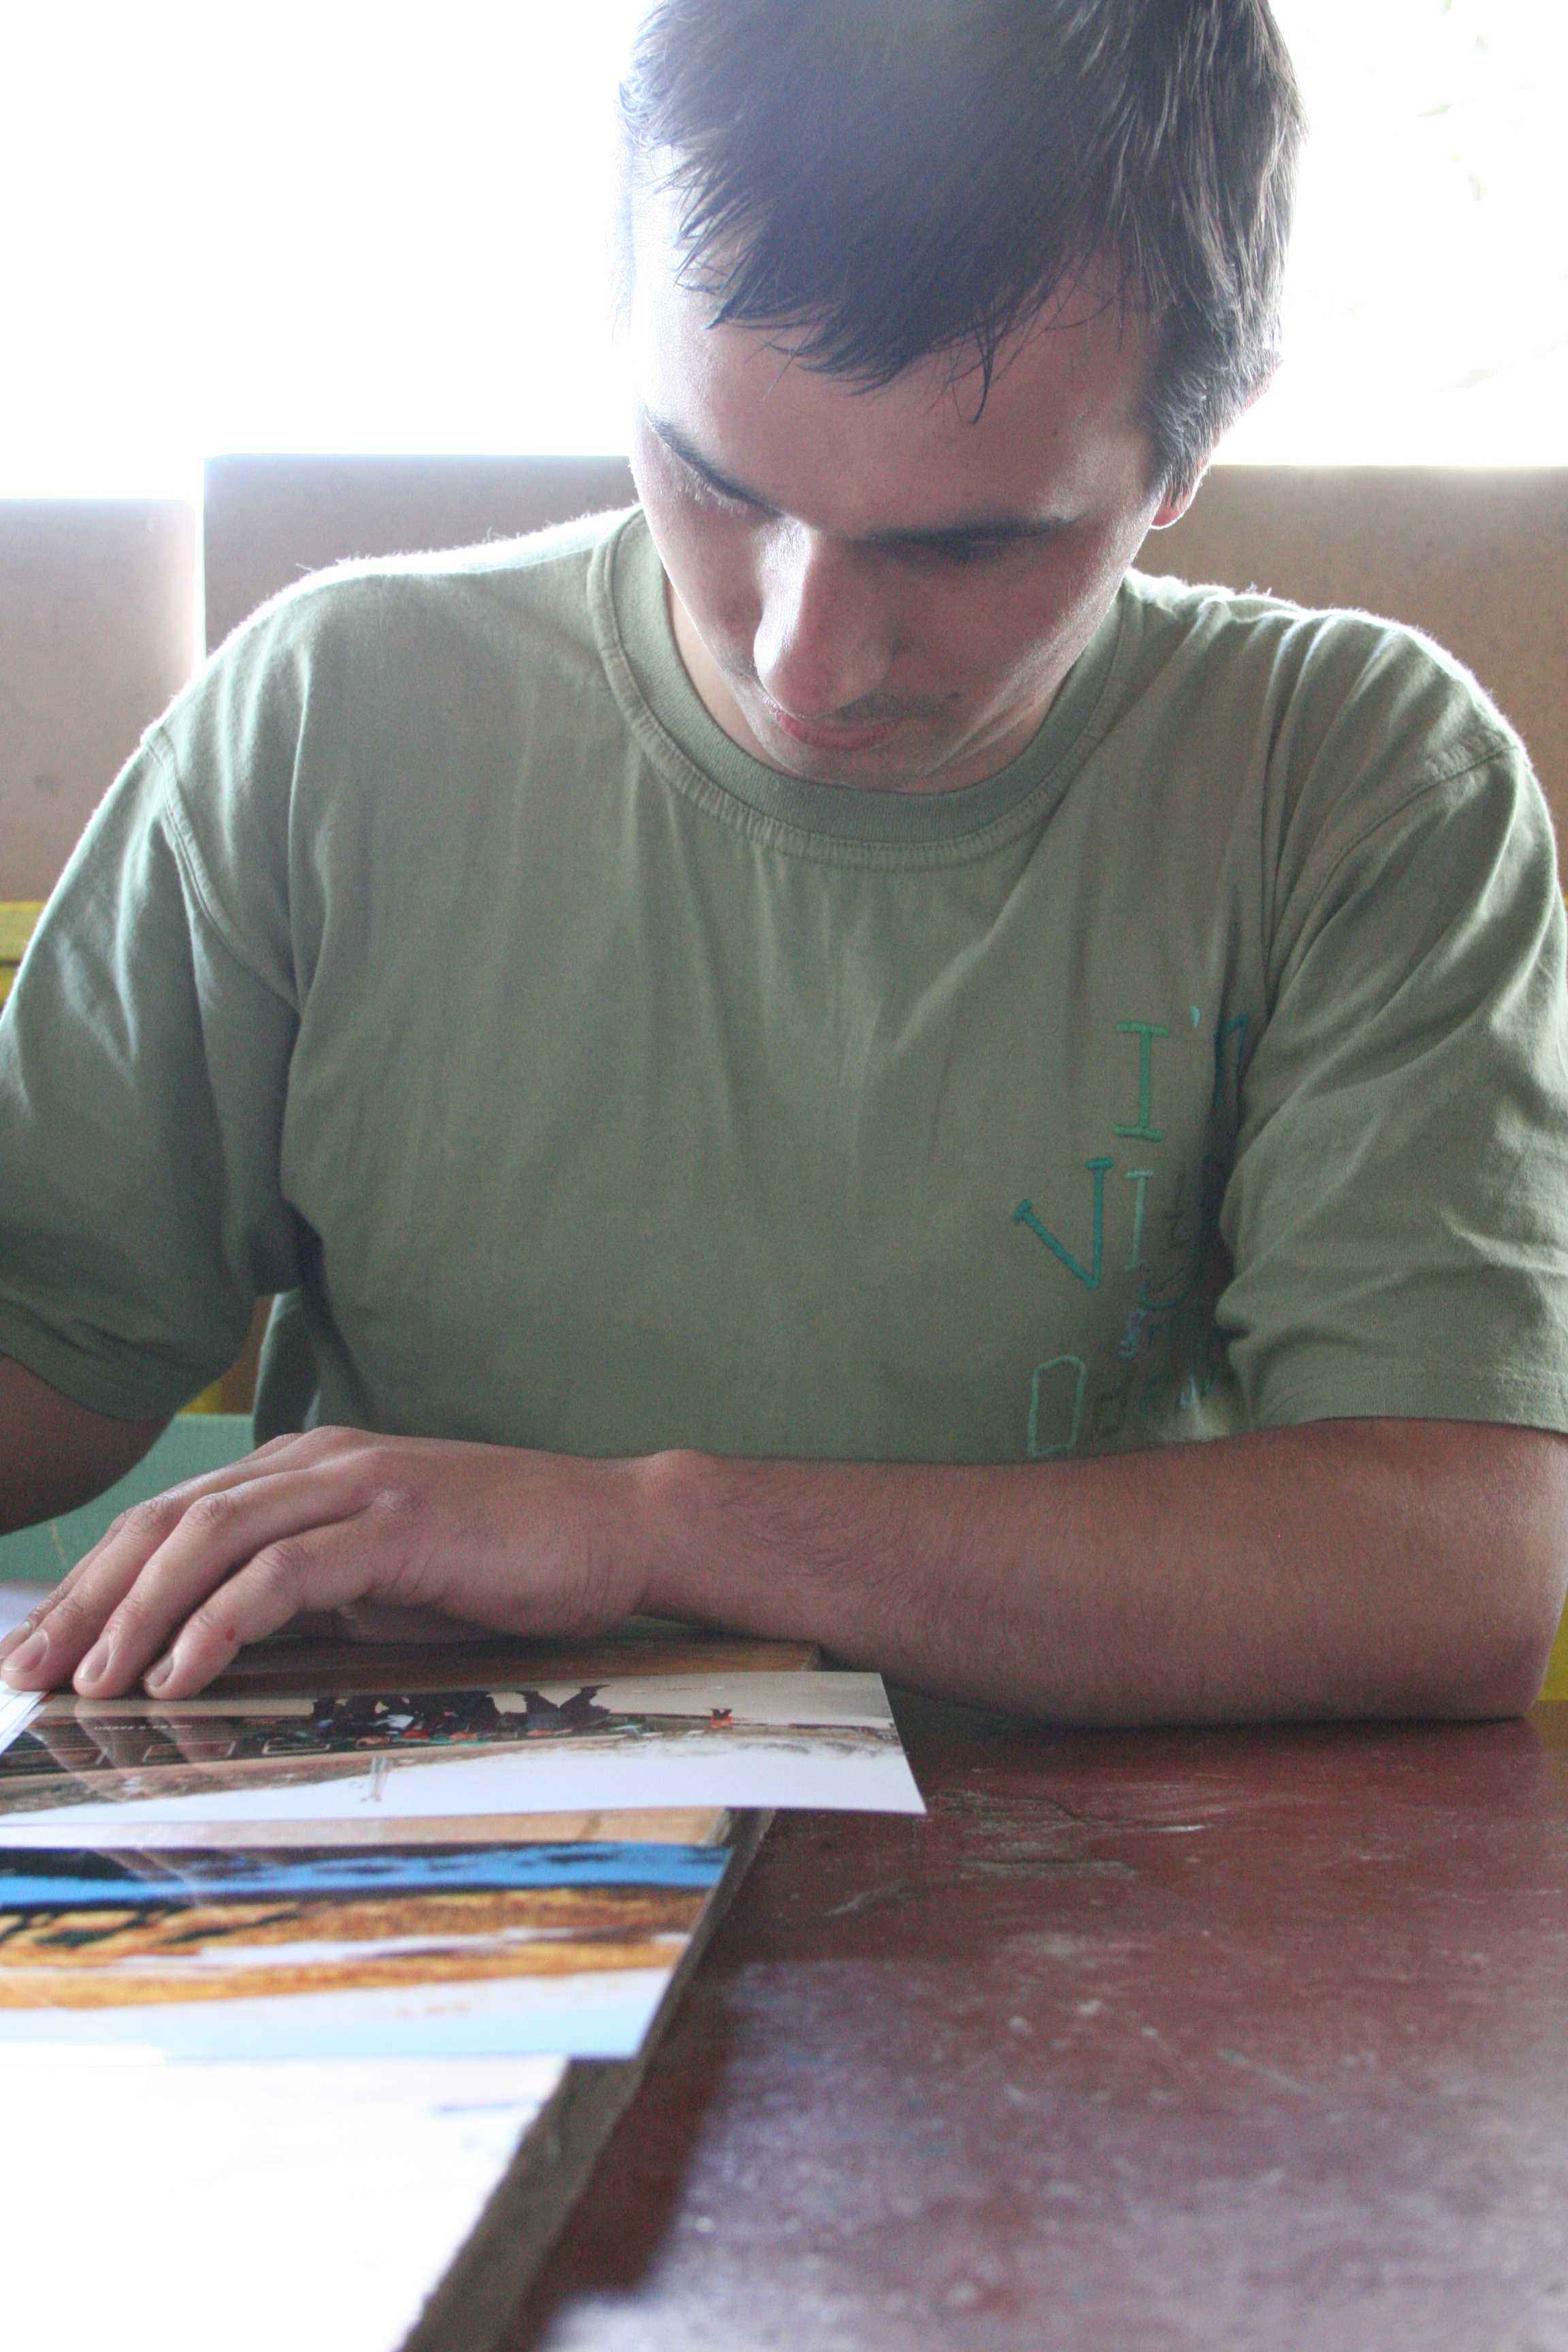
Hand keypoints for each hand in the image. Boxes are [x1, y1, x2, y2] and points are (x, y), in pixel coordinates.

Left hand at [0, 1427, 652, 1702]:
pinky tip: (182, 1675)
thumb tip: (210, 1649)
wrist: (617, 1529)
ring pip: (210, 1540)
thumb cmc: (504, 1564)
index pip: (172, 1520)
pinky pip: (283, 1573)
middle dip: (90, 1600)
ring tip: (94, 1685)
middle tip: (33, 1672)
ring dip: (139, 1615)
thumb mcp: (381, 1583)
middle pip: (169, 1523)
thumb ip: (303, 1597)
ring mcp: (359, 1486)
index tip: (43, 1651)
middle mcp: (319, 1462)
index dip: (96, 1582)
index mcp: (307, 1469)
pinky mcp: (398, 1524)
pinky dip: (220, 1624)